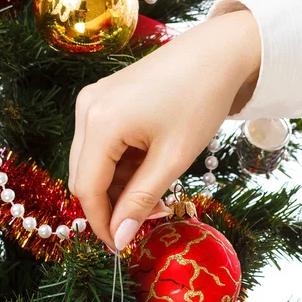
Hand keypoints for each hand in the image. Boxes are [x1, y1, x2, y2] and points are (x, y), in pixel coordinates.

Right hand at [68, 9, 260, 249]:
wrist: (217, 54)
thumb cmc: (200, 102)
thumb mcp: (172, 160)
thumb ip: (141, 201)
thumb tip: (120, 239)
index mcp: (100, 123)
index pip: (86, 189)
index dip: (102, 223)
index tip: (122, 247)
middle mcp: (86, 111)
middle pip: (85, 177)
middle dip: (112, 206)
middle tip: (148, 220)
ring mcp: (93, 102)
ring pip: (94, 164)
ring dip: (120, 188)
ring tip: (157, 196)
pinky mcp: (105, 100)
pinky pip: (103, 146)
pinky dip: (123, 168)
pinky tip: (149, 173)